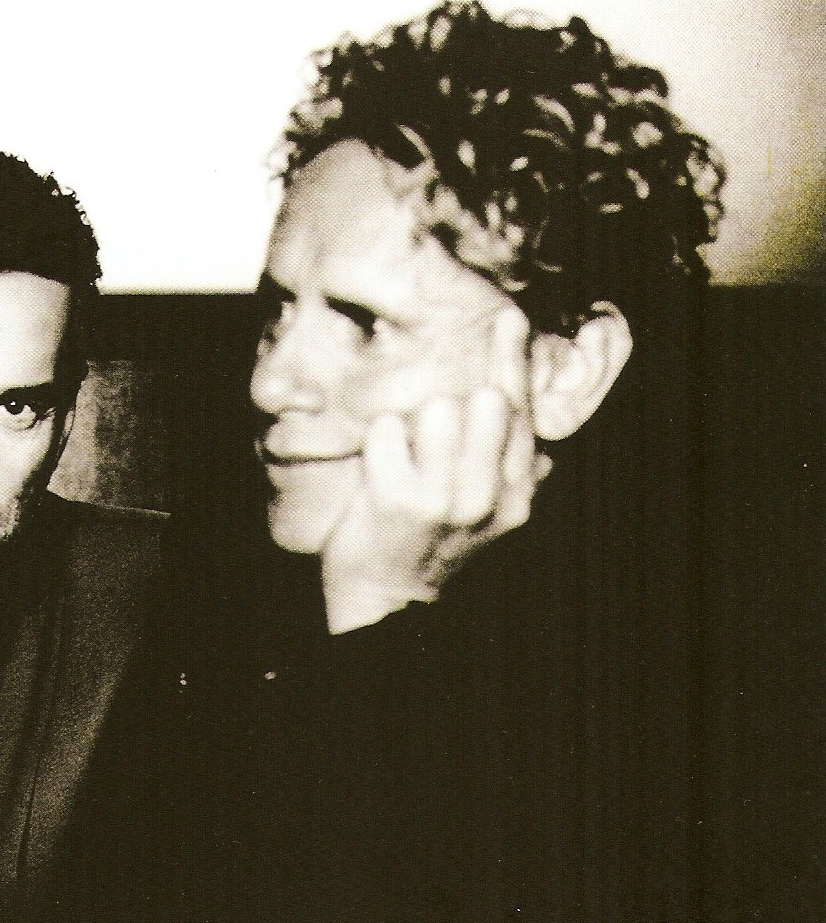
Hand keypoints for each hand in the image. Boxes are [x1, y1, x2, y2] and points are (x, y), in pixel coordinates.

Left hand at [321, 313, 550, 633]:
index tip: (507, 318)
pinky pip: (388, 430)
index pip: (522, 412)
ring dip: (414, 422)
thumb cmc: (430, 548)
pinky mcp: (396, 499)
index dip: (513, 361)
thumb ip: (513, 480)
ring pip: (437, 409)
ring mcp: (443, 498)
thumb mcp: (486, 519)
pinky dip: (379, 441)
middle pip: (485, 402)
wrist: (387, 604)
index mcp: (515, 495)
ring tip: (405, 460)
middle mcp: (487, 496)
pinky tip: (379, 471)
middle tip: (432, 430)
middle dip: (454, 401)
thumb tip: (544, 454)